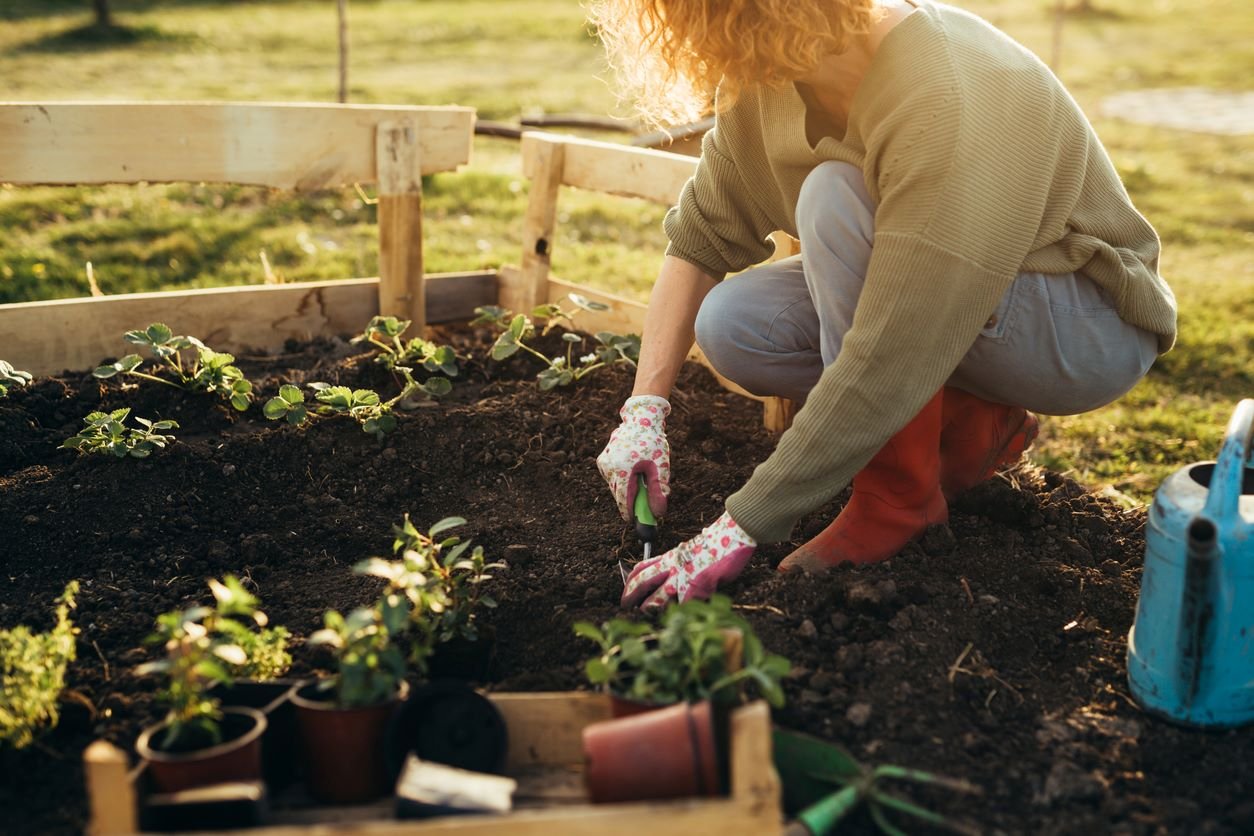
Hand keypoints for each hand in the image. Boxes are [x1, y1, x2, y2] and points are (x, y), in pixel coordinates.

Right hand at [596, 395, 670, 520]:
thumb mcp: (660, 467)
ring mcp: (603, 463)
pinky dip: (622, 479)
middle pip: (618, 494)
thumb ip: (658, 491)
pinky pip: (612, 478)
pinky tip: (632, 469)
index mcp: (622, 470)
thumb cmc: (653, 443)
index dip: (630, 513)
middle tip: (643, 502)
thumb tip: (658, 514)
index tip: (636, 521)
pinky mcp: (602, 460)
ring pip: (615, 487)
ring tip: (640, 477)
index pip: (623, 500)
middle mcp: (608, 468)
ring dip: (626, 489)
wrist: (641, 419)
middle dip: (630, 500)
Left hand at [621, 511, 756, 608]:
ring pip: (658, 598)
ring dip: (650, 609)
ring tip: (646, 615)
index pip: (644, 567)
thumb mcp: (692, 550)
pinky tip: (680, 619)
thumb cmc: (718, 542)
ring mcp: (683, 577)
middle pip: (643, 582)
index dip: (631, 579)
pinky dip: (681, 614)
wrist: (732, 533)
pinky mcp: (697, 586)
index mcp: (671, 557)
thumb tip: (677, 574)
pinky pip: (684, 606)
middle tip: (624, 605)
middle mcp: (673, 566)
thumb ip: (682, 562)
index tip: (626, 588)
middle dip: (630, 595)